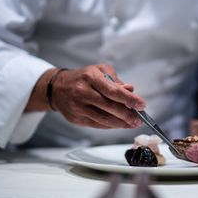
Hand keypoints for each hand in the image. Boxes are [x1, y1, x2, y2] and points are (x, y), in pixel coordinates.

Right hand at [26, 65, 144, 128]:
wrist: (56, 87)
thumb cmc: (83, 77)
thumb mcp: (99, 71)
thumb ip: (116, 81)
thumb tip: (130, 91)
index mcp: (91, 77)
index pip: (113, 91)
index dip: (129, 100)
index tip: (141, 105)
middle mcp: (83, 92)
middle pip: (109, 107)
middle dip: (127, 115)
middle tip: (139, 119)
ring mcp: (78, 107)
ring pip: (104, 119)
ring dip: (121, 123)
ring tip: (132, 124)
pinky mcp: (76, 118)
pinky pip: (97, 125)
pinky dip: (110, 126)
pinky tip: (120, 124)